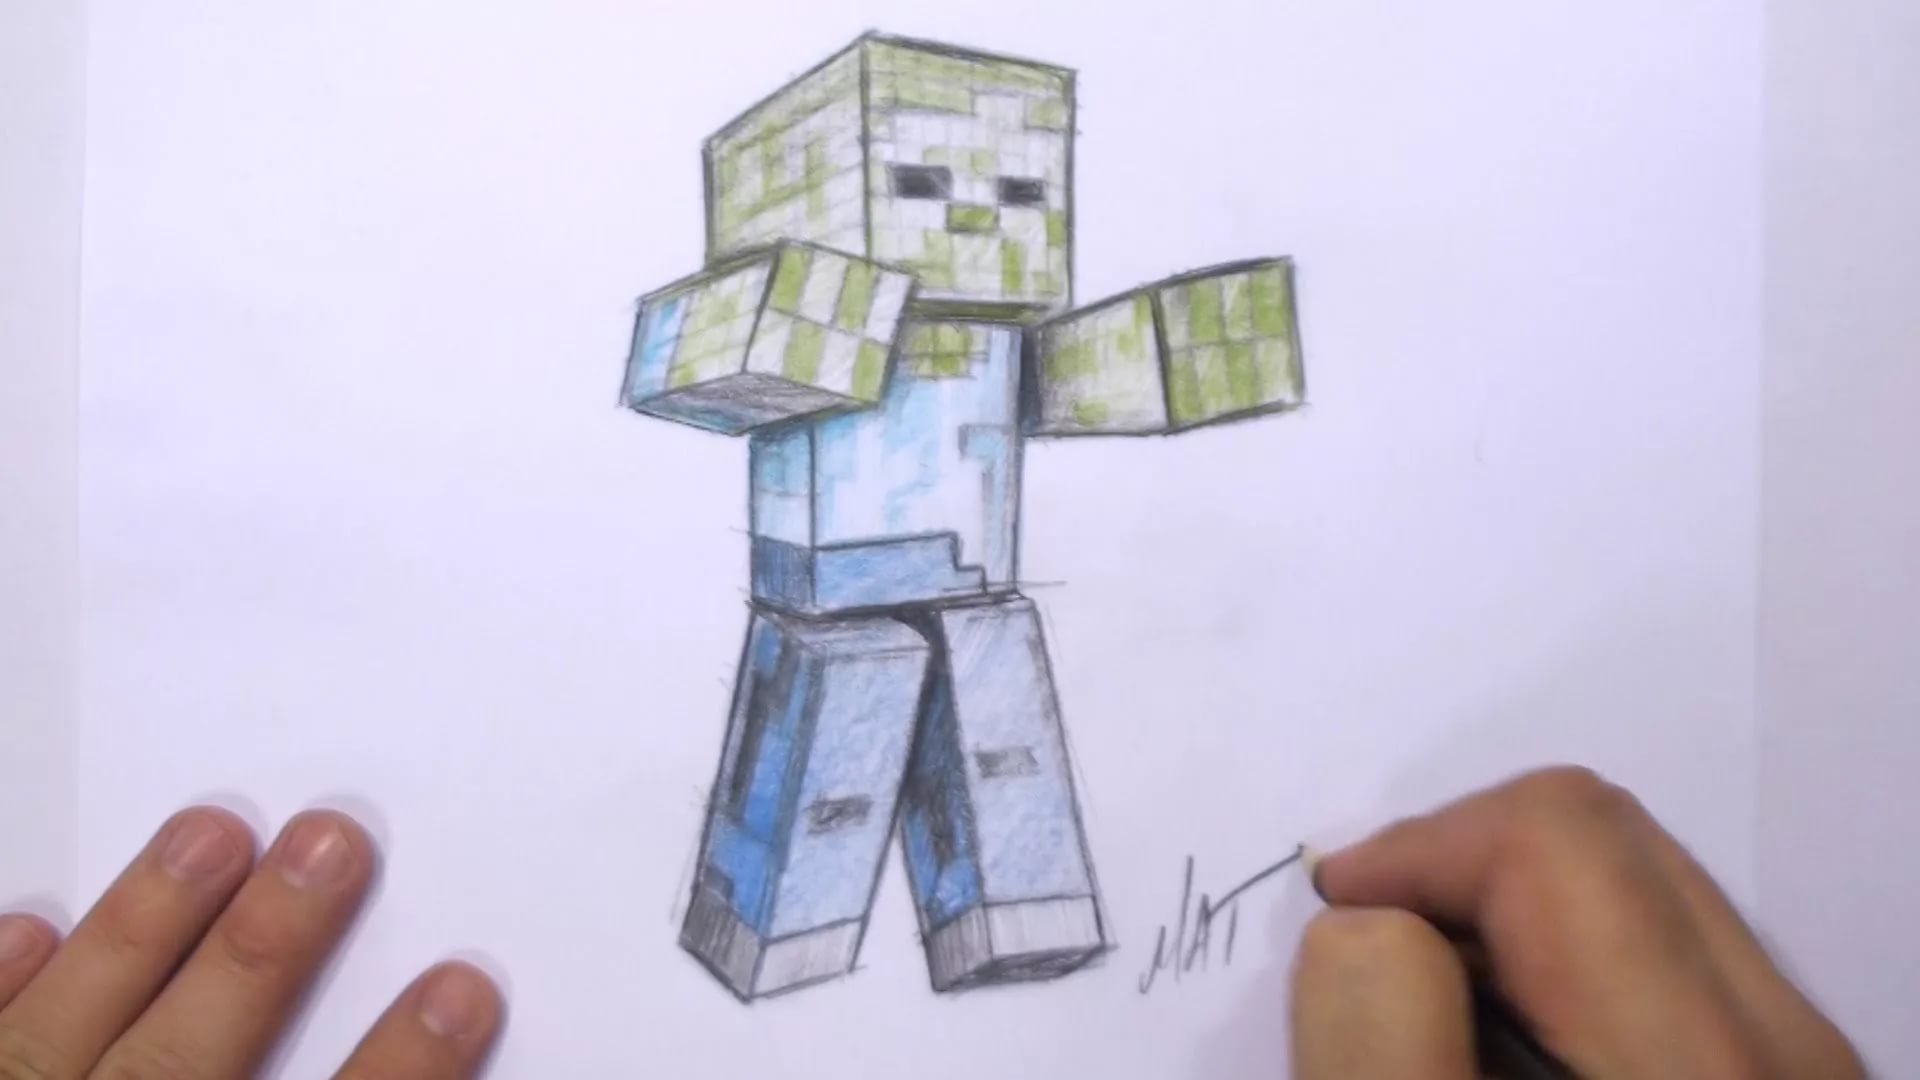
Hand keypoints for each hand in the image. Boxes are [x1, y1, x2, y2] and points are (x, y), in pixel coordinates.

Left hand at [0, 807, 502, 1078]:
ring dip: (140, 934)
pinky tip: (34, 926)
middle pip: (191, 1060)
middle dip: (264, 949)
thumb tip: (444, 1021)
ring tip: (210, 833)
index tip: (462, 990)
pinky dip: (0, 990)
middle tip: (332, 845)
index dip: (399, 1067)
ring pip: (63, 1040)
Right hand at [1291, 766, 1861, 1078]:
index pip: (1557, 842)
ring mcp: (1792, 1062)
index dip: (1416, 849)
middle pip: (1605, 837)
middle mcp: (1781, 1047)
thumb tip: (1362, 919)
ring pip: (1637, 888)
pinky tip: (1503, 1040)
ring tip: (1433, 1004)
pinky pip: (1663, 953)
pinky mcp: (1774, 1079)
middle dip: (1460, 865)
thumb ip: (1386, 1053)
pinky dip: (1559, 962)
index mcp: (1703, 1067)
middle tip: (1376, 953)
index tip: (1334, 913)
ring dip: (1507, 913)